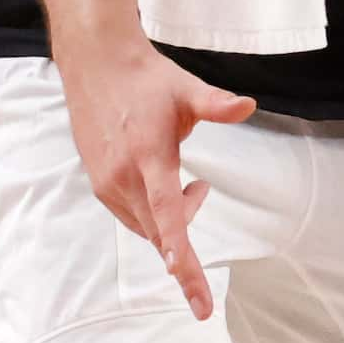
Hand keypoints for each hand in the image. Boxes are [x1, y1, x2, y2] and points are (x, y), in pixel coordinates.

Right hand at [59, 31, 255, 319]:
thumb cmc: (146, 79)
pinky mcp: (99, 185)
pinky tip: (164, 190)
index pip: (166, 211)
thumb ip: (216, 103)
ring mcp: (107, 183)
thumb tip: (248, 105)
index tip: (184, 276)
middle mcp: (123, 176)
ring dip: (171, 223)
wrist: (96, 66)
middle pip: (160, 230)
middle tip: (203, 188)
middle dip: (186, 237)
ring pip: (145, 228)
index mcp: (148, 155)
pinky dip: (153, 217)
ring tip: (190, 183)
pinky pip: (131, 217)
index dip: (178, 246)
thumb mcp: (186, 89)